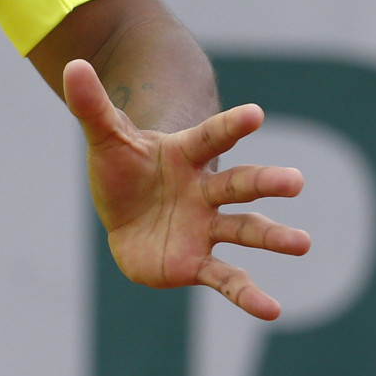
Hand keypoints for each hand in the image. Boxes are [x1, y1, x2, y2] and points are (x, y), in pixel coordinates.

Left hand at [62, 58, 310, 318]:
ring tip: (303, 242)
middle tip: (295, 181)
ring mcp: (207, 228)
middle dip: (265, 182)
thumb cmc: (124, 170)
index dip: (231, 126)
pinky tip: (273, 310)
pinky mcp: (197, 263)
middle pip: (239, 185)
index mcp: (186, 155)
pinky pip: (226, 278)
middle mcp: (206, 191)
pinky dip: (248, 294)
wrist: (128, 214)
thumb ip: (92, 105)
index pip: (211, 137)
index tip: (256, 114)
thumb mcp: (105, 137)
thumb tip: (72, 65)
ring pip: (245, 230)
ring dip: (273, 236)